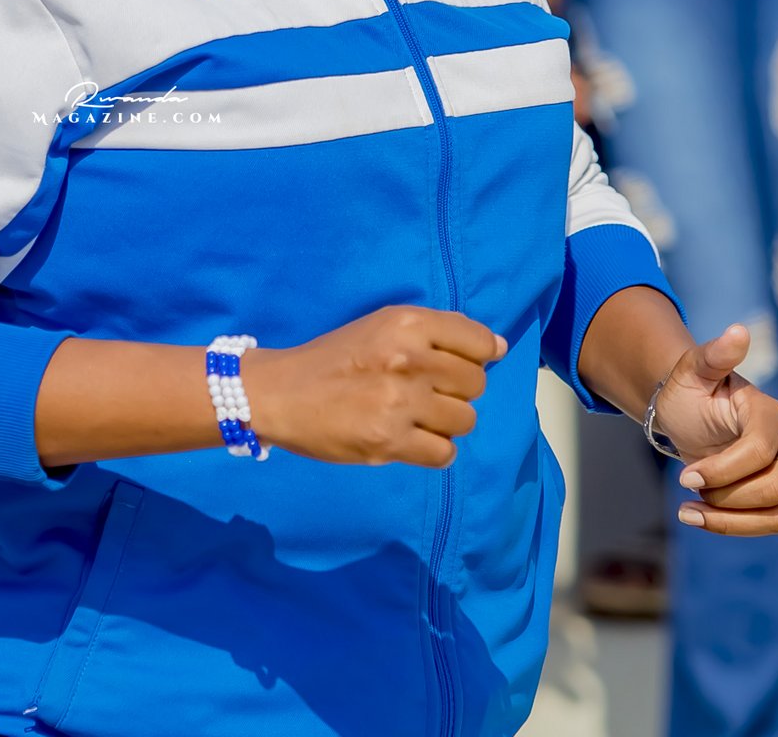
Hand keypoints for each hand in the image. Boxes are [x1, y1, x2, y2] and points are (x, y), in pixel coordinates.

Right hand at [245, 306, 506, 468]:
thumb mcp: (382, 325)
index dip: (477, 356)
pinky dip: (433, 449)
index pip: (478, 342)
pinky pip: (445, 453)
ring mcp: (399, 402)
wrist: (280, 393)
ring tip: (414, 416)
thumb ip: (438, 331)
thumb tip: (497, 348)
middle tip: (425, 392)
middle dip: (456, 391)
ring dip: (445, 422)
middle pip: (475, 383)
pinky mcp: (389, 442)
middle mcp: (408, 359)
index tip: (458, 365)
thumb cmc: (335, 357)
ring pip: (465, 420)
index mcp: (406, 323)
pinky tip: (411, 438)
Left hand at [650, 324, 777, 575]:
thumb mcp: (690, 371)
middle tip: (687, 495)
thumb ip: (713, 355)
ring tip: (692, 517)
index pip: (759, 454)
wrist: (688, 411)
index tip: (684, 478)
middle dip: (727, 499)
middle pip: (774, 488)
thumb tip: (737, 331)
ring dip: (736, 524)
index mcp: (770, 412)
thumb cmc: (688, 390)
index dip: (722, 471)